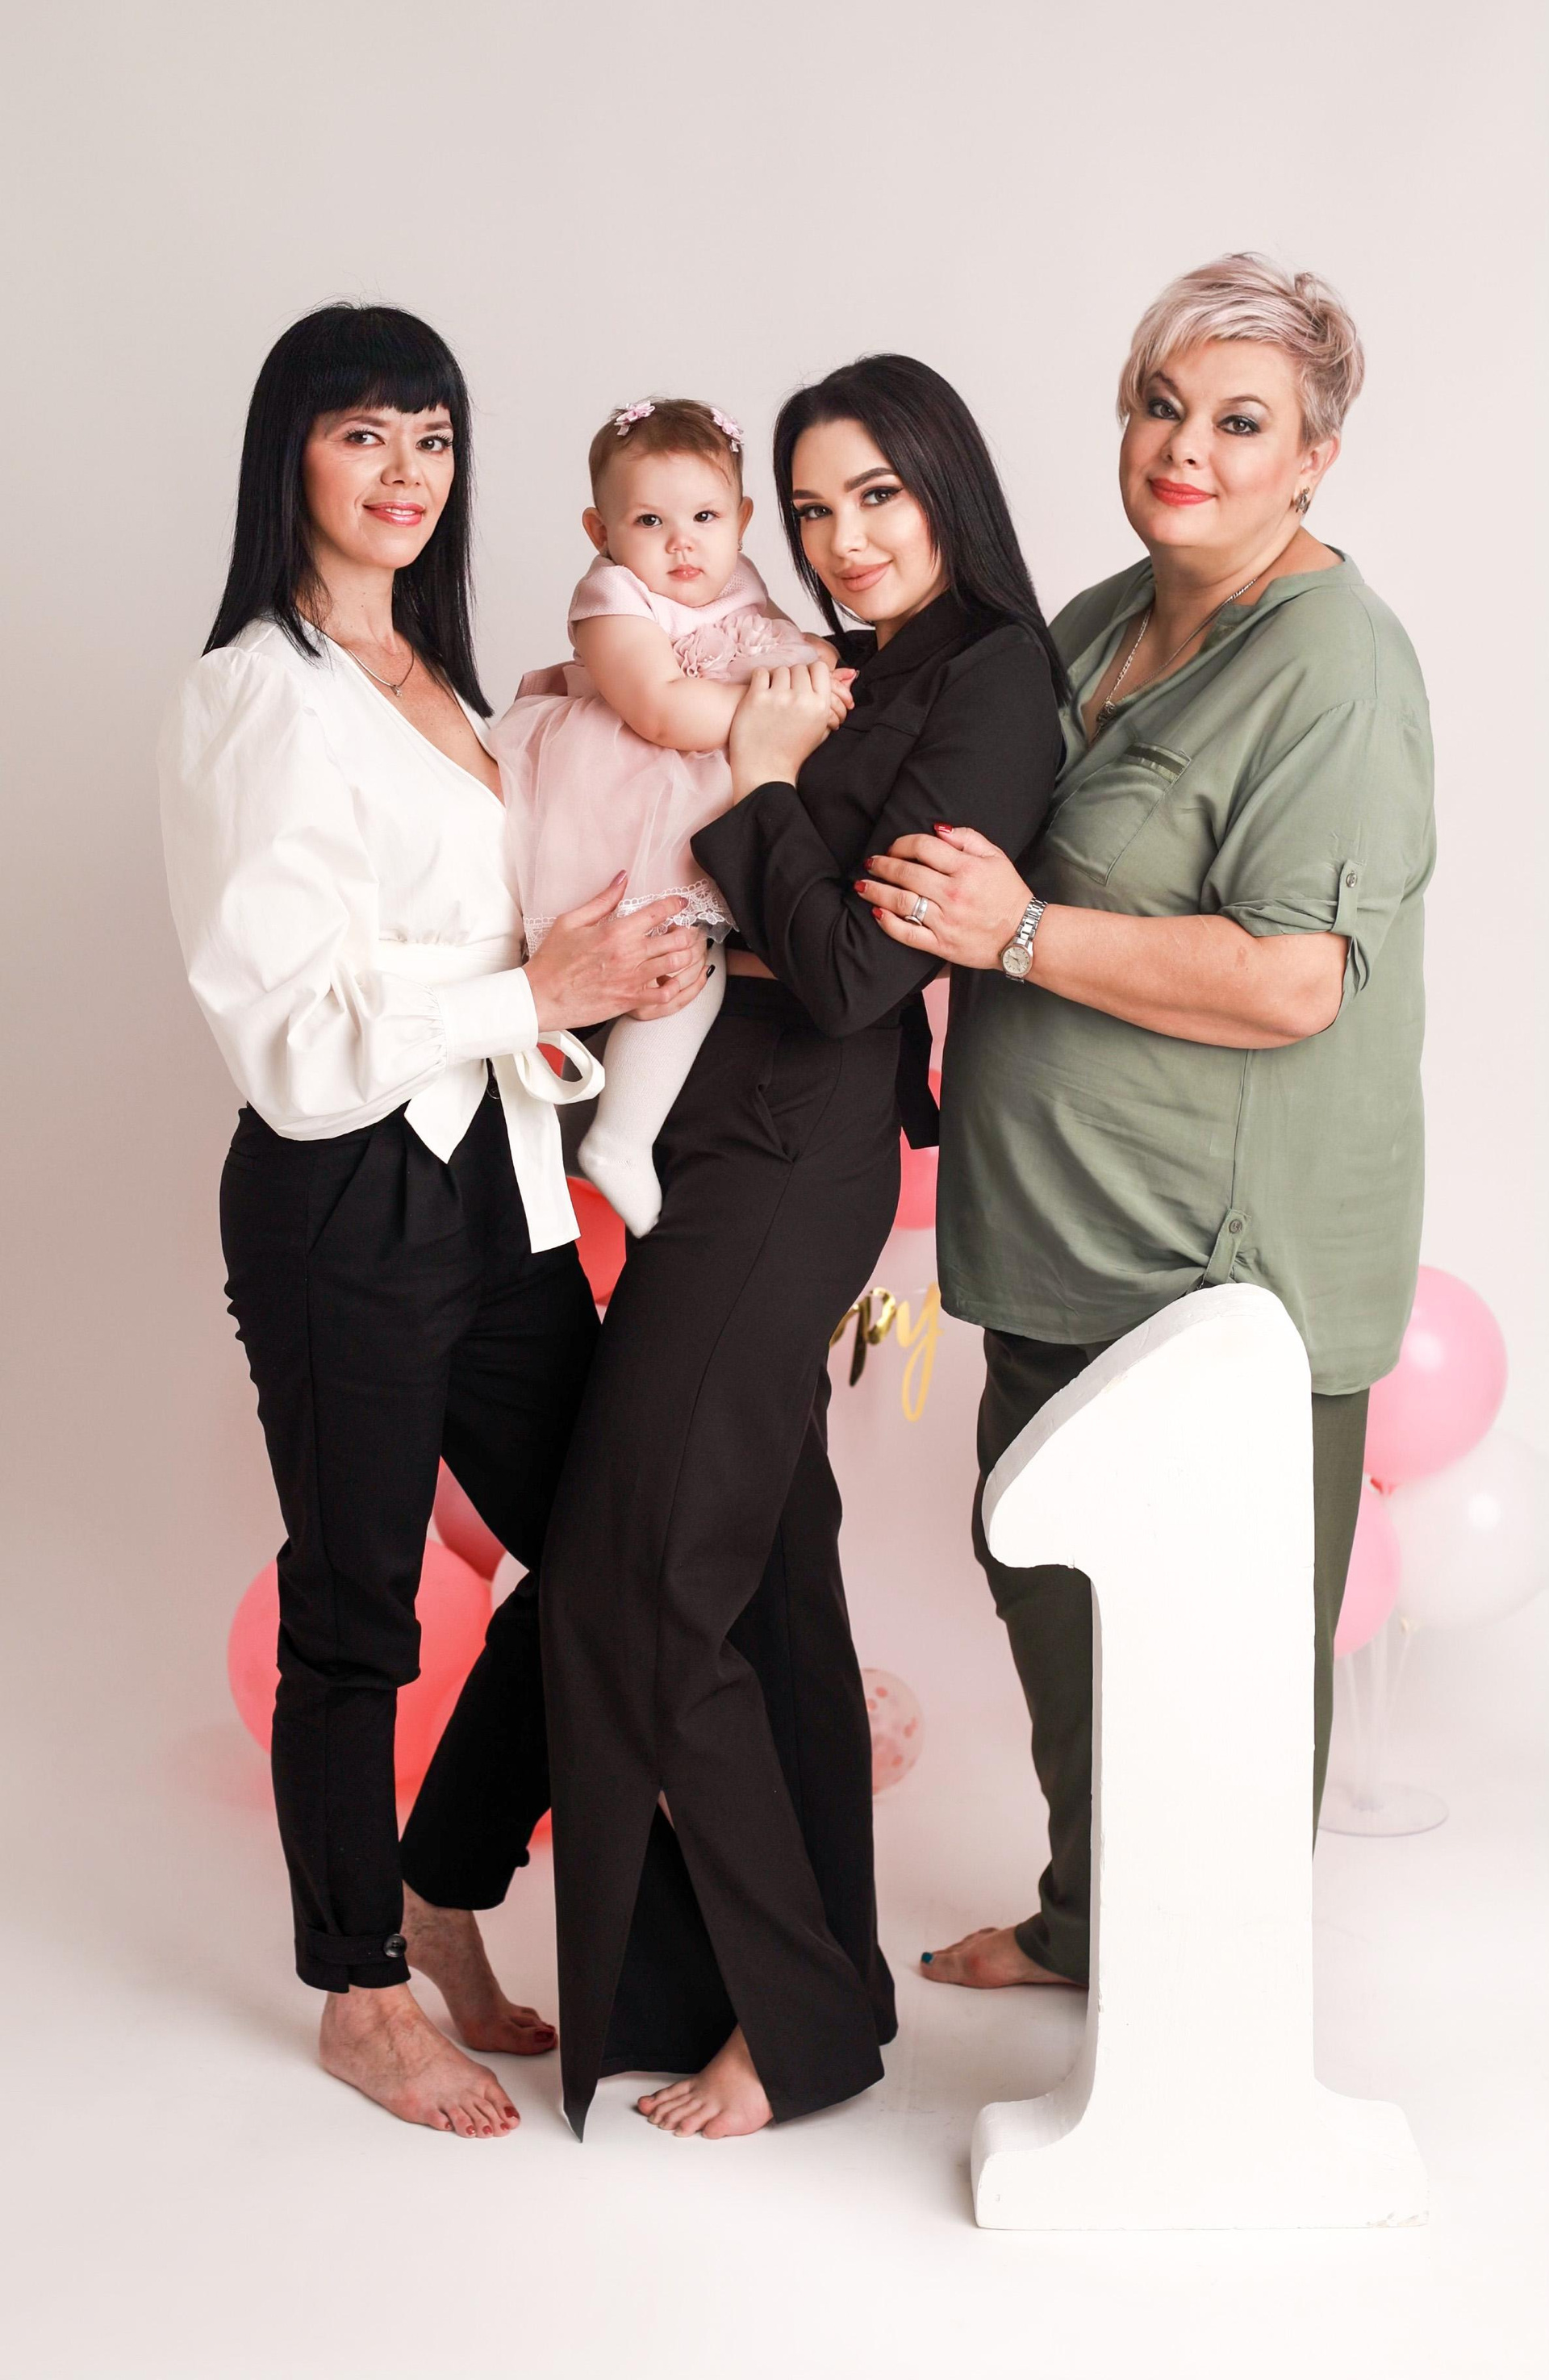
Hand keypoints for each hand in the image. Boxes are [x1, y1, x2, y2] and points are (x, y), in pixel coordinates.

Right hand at [523, 875, 709, 1029]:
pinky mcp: (631, 1000)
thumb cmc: (552, 961)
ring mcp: (632, 979)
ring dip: (683, 955)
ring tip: (680, 952)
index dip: (675, 904)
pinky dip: (674, 986)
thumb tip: (622, 879)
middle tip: (681, 930)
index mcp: (615, 932)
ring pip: (676, 964)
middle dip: (685, 931)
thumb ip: (602, 900)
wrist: (541, 997)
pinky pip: (666, 994)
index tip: (679, 904)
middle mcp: (629, 954)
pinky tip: (669, 979)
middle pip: (676, 938)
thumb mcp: (571, 921)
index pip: (658, 912)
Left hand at [728, 663, 843, 794]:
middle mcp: (802, 699)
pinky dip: (760, 680)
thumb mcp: (819, 730)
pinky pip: (761, 673)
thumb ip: (828, 704)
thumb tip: (846, 676)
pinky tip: (761, 693)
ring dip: (776, 679)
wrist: (765, 772)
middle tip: (786, 693)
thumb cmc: (792, 752)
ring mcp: (779, 698)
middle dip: (793, 678)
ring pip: (781, 670)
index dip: (811, 672)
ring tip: (773, 696)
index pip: (820, 668)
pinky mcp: (756, 698)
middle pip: (799, 668)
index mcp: (820, 706)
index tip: (803, 682)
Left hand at [856, 825, 1031, 969]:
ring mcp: (946, 921)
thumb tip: (936, 829)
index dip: (901, 844)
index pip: (923, 848)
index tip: (892, 847)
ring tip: (862, 885)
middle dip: (882, 866)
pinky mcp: (941, 945)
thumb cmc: (1008, 893)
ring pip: (902, 902)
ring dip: (877, 891)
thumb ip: (967, 838)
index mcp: (966, 869)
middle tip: (870, 863)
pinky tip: (876, 912)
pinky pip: (908, 933)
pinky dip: (888, 922)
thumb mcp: (996, 857)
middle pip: (906, 873)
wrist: (1024, 936)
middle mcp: (953, 894)